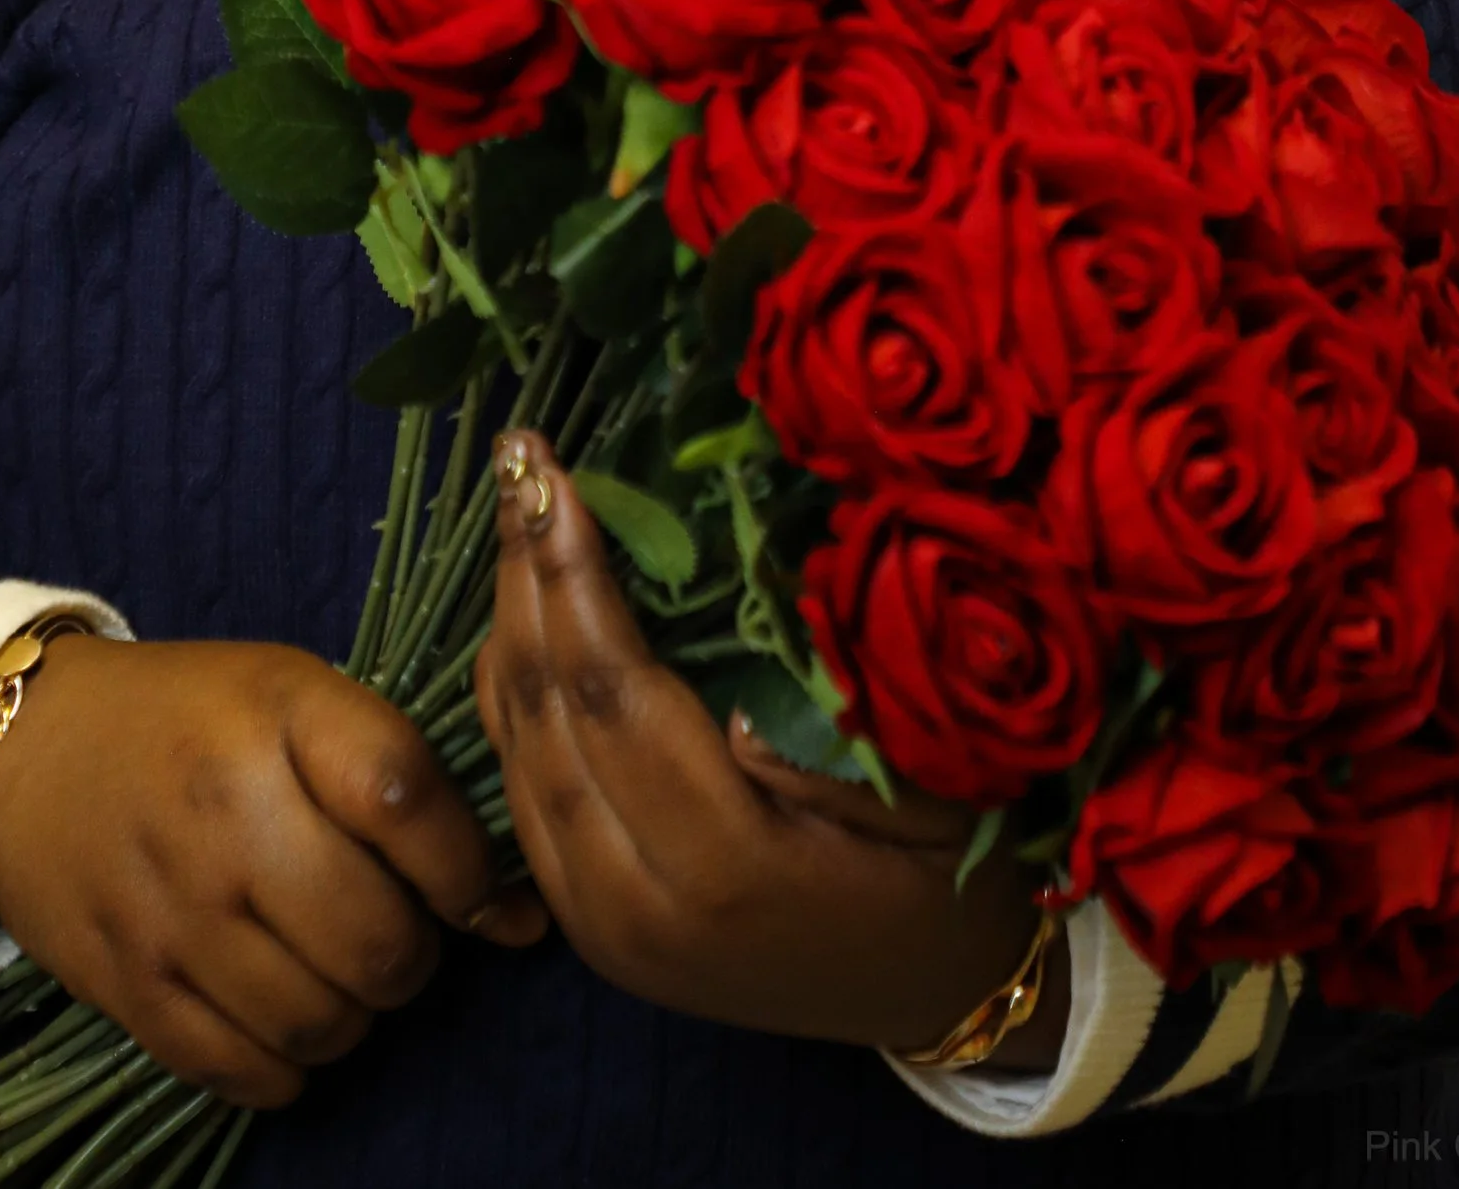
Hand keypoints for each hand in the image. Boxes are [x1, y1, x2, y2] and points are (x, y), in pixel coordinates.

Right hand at [0, 634, 545, 1107]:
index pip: (408, 804)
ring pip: (325, 1022)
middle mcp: (226, 813)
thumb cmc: (192, 718)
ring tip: (335, 967)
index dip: (468, 868)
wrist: (26, 752)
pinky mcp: (131, 989)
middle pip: (379, 941)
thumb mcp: (294, 693)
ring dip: (356, 1013)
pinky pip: (250, 1073)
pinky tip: (281, 1011)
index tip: (478, 891)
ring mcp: (174, 911)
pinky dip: (290, 1063)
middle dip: (415, 954)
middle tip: (391, 927)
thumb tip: (522, 914)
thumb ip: (403, 781)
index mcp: (279, 714)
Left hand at [472, 437, 1069, 1073]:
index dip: (572, 573)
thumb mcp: (935, 797)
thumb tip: (736, 676)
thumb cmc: (950, 880)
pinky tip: (523, 610)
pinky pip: (522, 788)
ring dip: (508, 620)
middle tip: (515, 454)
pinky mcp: (587, 928)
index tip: (551, 467)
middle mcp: (637, 908)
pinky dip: (513, 691)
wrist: (935, 1003)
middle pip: (545, 713)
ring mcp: (600, 929)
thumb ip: (838, 736)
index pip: (612, 693)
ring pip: (515, 750)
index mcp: (726, 867)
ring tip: (513, 506)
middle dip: (523, 571)